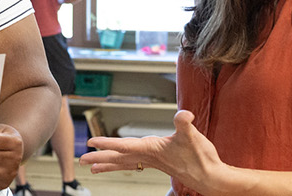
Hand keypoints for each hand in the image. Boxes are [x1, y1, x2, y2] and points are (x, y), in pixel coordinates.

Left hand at [79, 110, 235, 193]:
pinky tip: (116, 165)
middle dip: (100, 157)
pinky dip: (121, 164)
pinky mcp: (157, 162)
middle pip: (119, 157)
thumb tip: (184, 115)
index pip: (125, 146)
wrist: (210, 177)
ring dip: (107, 163)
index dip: (107, 143)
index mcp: (152, 149)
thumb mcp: (193, 137)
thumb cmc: (202, 158)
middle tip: (81, 160)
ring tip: (91, 168)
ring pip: (124, 162)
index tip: (91, 142)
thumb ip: (186, 124)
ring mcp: (152, 161)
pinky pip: (133, 164)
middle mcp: (149, 156)